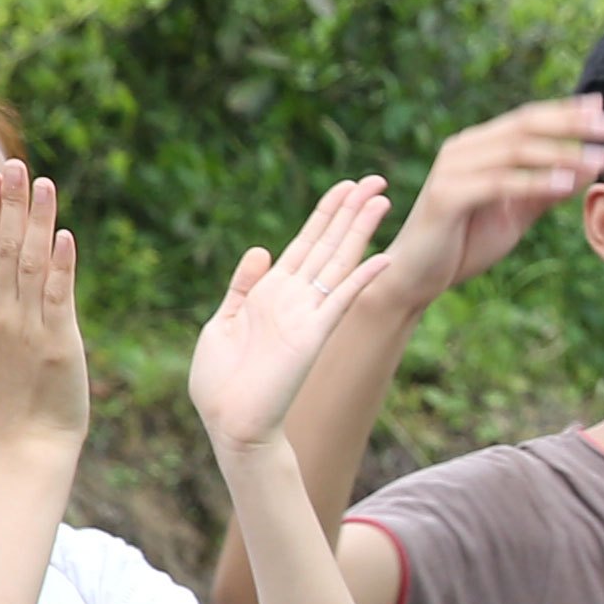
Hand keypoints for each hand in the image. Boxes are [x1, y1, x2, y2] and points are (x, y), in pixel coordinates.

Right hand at [0, 162, 91, 452]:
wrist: (30, 439)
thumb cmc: (3, 397)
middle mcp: (2, 315)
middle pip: (4, 249)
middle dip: (9, 205)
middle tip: (14, 165)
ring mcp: (30, 326)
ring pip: (31, 264)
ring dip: (37, 222)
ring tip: (42, 184)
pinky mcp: (59, 341)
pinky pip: (58, 297)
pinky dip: (60, 266)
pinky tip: (63, 236)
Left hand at [187, 178, 396, 454]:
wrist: (229, 422)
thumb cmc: (220, 382)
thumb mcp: (223, 322)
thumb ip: (243, 286)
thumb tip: (262, 250)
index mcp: (270, 293)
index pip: (304, 244)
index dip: (324, 214)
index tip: (344, 187)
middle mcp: (294, 299)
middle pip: (328, 245)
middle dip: (350, 211)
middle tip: (376, 180)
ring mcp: (306, 315)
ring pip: (339, 262)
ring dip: (361, 231)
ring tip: (382, 200)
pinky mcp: (313, 335)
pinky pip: (340, 301)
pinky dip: (361, 279)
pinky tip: (381, 258)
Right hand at [366, 95, 603, 313]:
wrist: (417, 276)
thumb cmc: (465, 243)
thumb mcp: (516, 214)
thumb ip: (547, 190)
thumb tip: (589, 166)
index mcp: (478, 148)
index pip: (526, 119)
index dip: (564, 112)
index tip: (602, 109)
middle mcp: (463, 150)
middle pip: (522, 126)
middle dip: (568, 124)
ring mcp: (452, 170)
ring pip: (513, 151)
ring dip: (559, 152)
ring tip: (596, 156)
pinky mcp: (447, 195)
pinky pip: (498, 183)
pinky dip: (534, 181)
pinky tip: (566, 182)